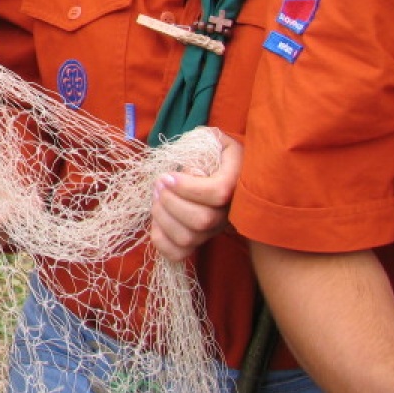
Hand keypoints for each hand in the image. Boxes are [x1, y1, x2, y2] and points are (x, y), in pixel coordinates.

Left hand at [149, 128, 239, 261]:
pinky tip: (156, 221)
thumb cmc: (213, 154)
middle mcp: (229, 212)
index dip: (189, 187)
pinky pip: (179, 253)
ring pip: (189, 238)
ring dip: (162, 218)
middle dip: (171, 201)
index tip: (169, 176)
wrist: (221, 173)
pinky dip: (161, 241)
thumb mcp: (212, 139)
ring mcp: (214, 229)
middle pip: (202, 220)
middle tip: (159, 185)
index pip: (218, 193)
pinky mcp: (199, 240)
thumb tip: (190, 167)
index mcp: (237, 182)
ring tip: (156, 199)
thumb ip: (204, 141)